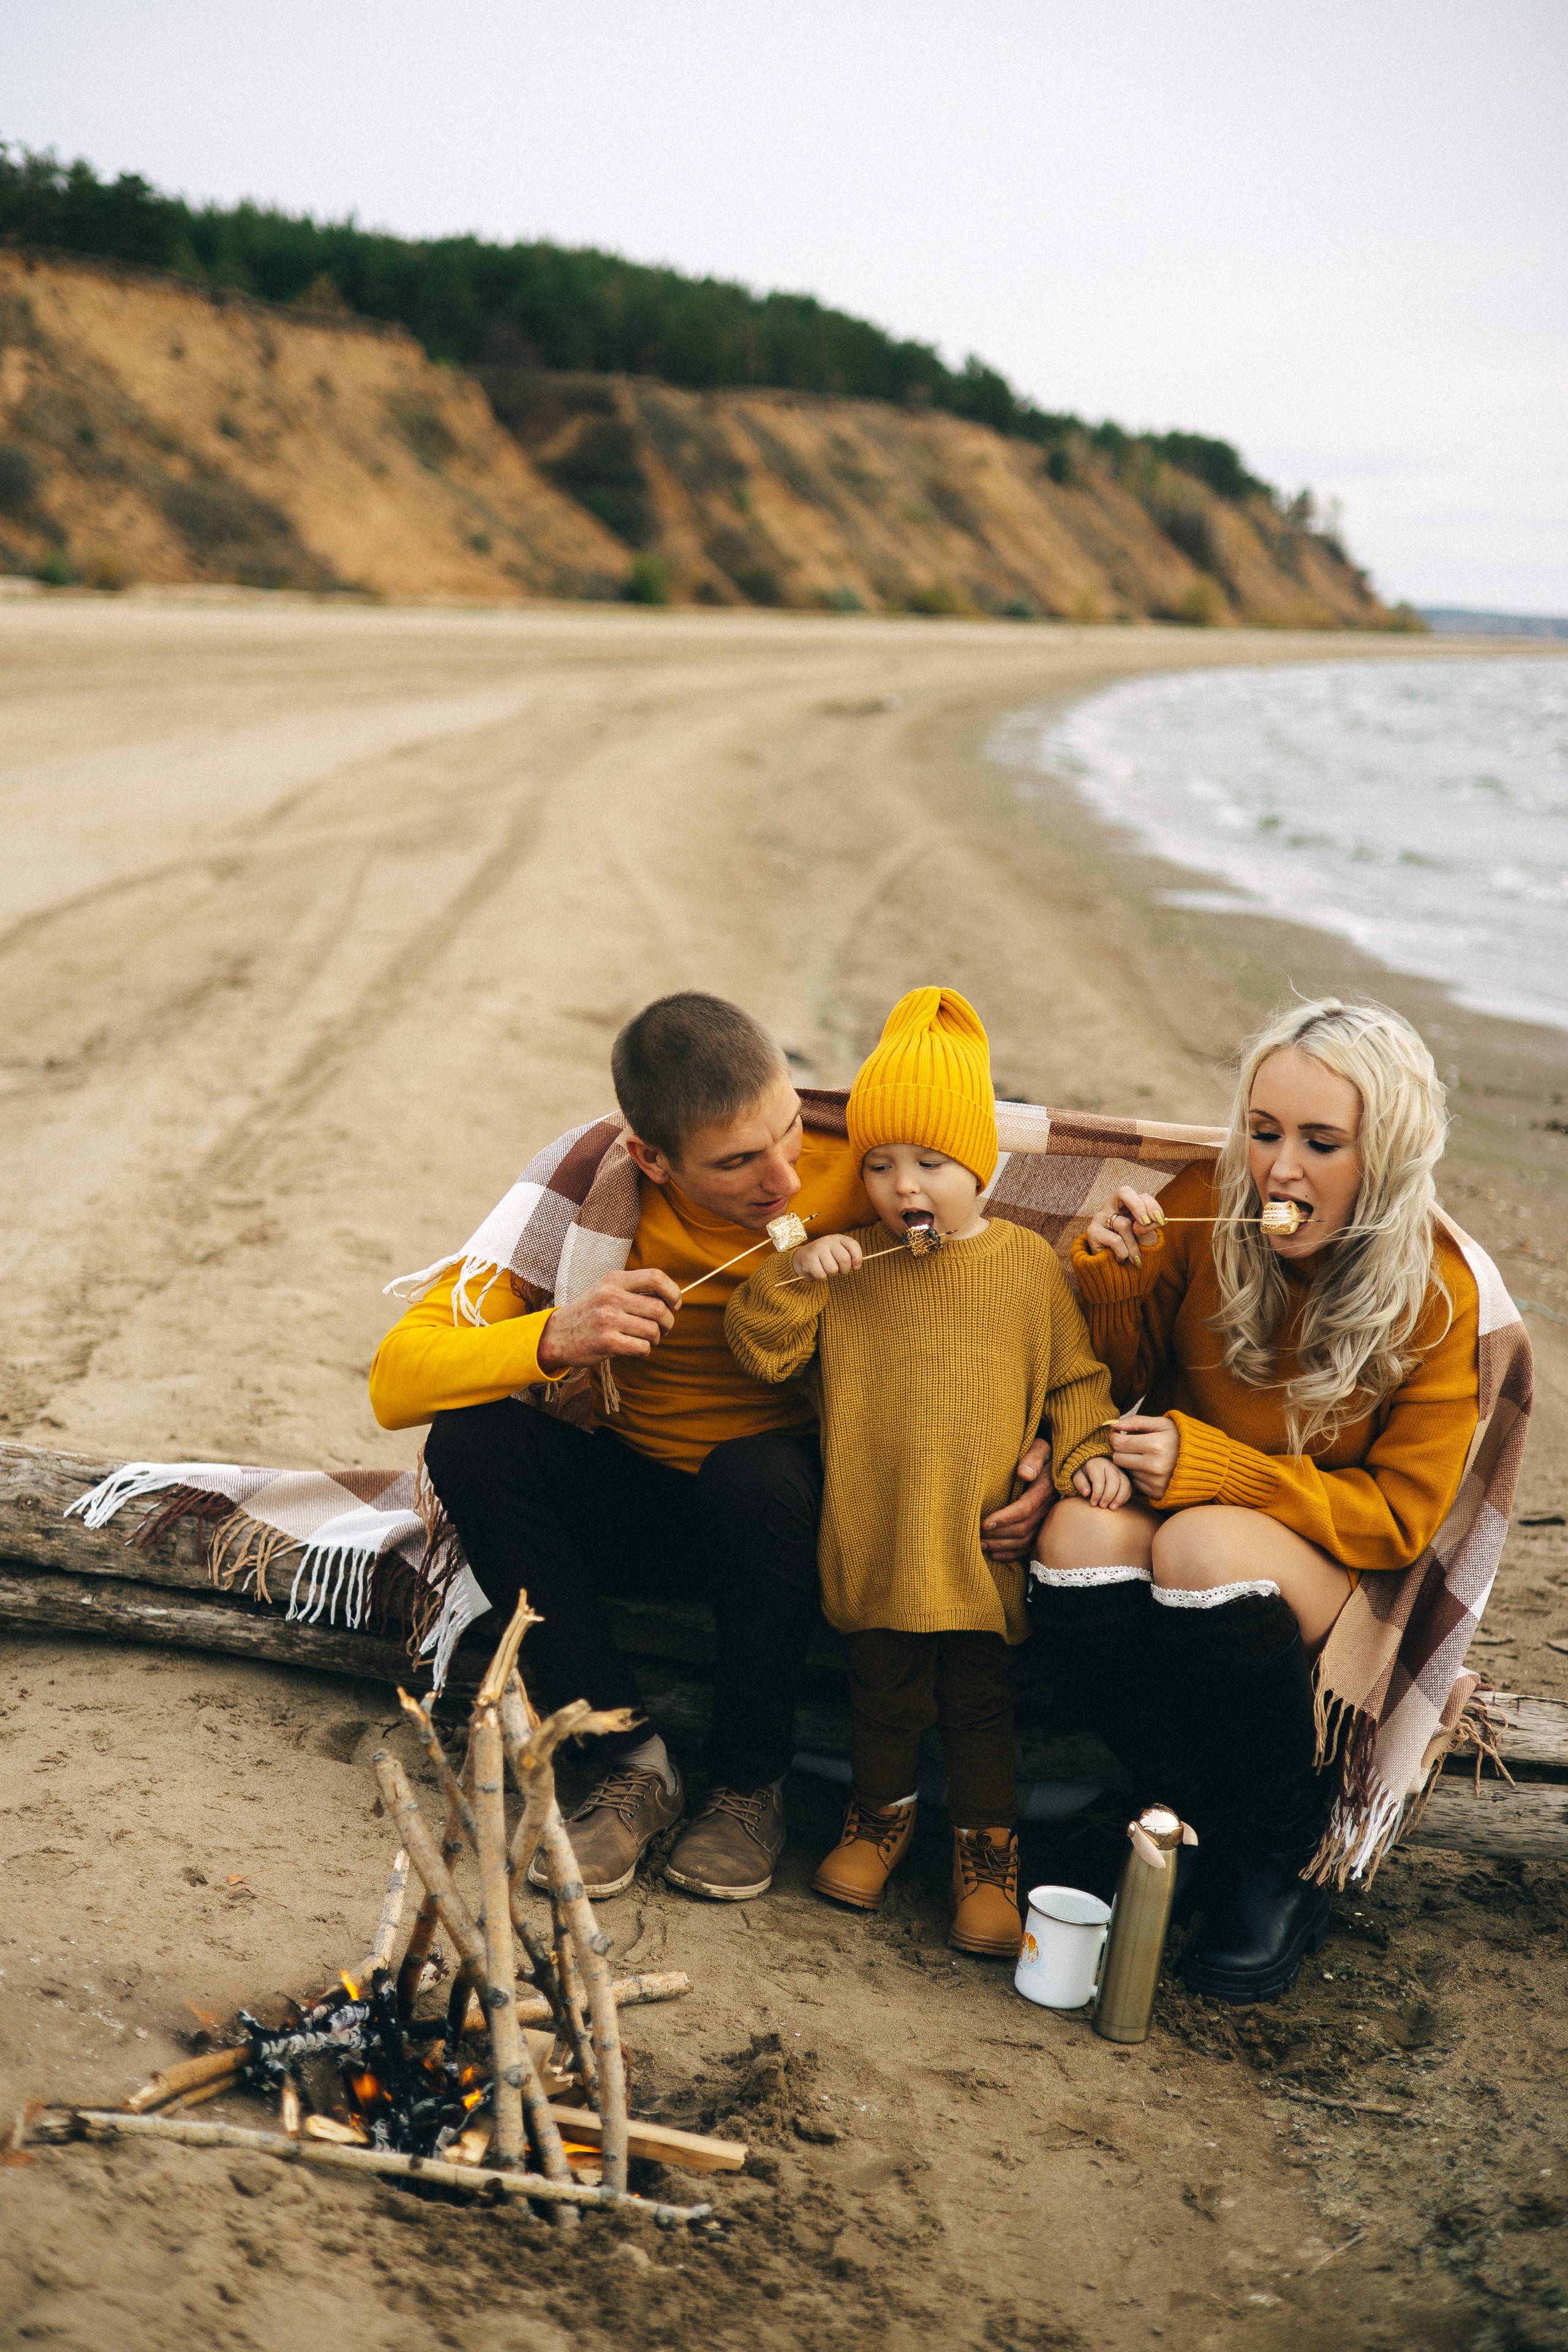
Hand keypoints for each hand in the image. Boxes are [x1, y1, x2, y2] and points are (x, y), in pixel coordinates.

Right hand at [535, 1268, 680, 1371]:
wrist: (557, 1334)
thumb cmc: (589, 1312)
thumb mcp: (606, 1290)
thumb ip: (634, 1290)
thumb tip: (672, 1297)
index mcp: (614, 1280)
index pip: (655, 1277)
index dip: (672, 1292)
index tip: (675, 1303)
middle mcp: (610, 1297)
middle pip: (659, 1308)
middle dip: (668, 1322)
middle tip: (662, 1328)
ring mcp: (607, 1319)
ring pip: (652, 1330)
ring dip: (656, 1338)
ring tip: (647, 1339)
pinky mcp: (606, 1341)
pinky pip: (641, 1347)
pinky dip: (644, 1350)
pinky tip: (636, 1348)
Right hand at [792, 1233, 862, 1280]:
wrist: (801, 1258)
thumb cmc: (824, 1257)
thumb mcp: (837, 1252)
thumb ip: (849, 1255)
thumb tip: (857, 1266)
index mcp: (837, 1238)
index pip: (853, 1245)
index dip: (858, 1258)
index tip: (856, 1267)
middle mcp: (828, 1241)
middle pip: (845, 1259)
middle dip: (844, 1270)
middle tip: (838, 1270)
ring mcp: (817, 1249)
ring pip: (833, 1269)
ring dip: (831, 1275)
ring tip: (825, 1270)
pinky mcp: (809, 1259)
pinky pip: (822, 1275)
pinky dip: (821, 1278)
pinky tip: (817, 1272)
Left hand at [981, 1436, 1052, 1560]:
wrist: (1059, 1462)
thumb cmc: (1042, 1453)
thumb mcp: (1041, 1447)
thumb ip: (1034, 1457)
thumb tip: (1024, 1473)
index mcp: (1046, 1488)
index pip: (1025, 1508)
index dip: (1004, 1518)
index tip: (983, 1523)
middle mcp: (1049, 1507)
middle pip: (1023, 1528)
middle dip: (998, 1534)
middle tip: (975, 1536)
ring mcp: (1048, 1520)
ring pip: (1025, 1540)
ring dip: (1002, 1545)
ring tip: (980, 1545)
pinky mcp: (1044, 1527)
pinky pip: (1030, 1546)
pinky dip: (1012, 1553)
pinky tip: (995, 1554)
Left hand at [1072, 1455, 1132, 1509]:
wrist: (1091, 1463)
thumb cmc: (1082, 1472)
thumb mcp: (1076, 1475)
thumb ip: (1080, 1483)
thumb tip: (1087, 1493)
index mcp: (1096, 1464)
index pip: (1099, 1480)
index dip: (1097, 1494)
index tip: (1093, 1504)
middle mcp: (1110, 1465)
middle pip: (1114, 1481)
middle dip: (1109, 1496)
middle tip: (1102, 1507)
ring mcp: (1119, 1470)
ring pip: (1125, 1483)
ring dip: (1119, 1498)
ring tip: (1112, 1508)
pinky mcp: (1125, 1476)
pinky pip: (1129, 1487)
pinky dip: (1125, 1497)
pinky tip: (1117, 1504)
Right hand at [1083, 1184, 1166, 1266]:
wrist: (1116, 1271)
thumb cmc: (1133, 1251)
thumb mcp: (1146, 1239)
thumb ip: (1149, 1229)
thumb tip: (1156, 1220)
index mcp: (1128, 1205)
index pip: (1142, 1196)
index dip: (1152, 1206)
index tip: (1161, 1221)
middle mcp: (1113, 1206)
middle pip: (1124, 1193)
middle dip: (1139, 1207)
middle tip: (1147, 1223)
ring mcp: (1101, 1217)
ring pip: (1123, 1224)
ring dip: (1133, 1245)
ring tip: (1134, 1258)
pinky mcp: (1093, 1231)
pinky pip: (1115, 1240)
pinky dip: (1123, 1252)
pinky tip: (1120, 1258)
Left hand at [1107, 1413, 1179, 1501]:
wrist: (1200, 1461)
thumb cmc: (1177, 1438)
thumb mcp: (1161, 1424)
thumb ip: (1136, 1421)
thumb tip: (1112, 1424)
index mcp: (1155, 1445)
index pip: (1118, 1443)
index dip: (1115, 1437)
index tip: (1118, 1434)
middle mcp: (1155, 1466)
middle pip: (1118, 1459)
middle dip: (1121, 1451)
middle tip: (1131, 1445)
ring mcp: (1156, 1481)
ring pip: (1126, 1471)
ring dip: (1130, 1463)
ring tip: (1144, 1456)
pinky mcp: (1156, 1492)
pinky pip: (1135, 1482)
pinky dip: (1139, 1475)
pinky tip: (1149, 1468)